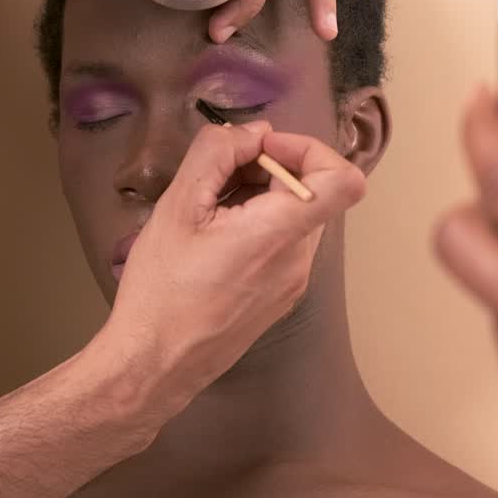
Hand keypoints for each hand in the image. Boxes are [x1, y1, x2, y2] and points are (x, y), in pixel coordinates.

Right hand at [92, 122, 366, 422]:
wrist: (153, 366)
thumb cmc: (161, 293)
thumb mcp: (177, 208)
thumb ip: (216, 154)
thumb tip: (254, 132)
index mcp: (280, 235)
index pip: (343, 178)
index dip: (309, 148)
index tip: (262, 149)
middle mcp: (299, 261)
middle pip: (312, 190)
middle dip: (270, 169)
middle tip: (219, 177)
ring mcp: (293, 282)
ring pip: (296, 215)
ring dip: (261, 196)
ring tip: (210, 209)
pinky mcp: (281, 297)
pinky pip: (284, 244)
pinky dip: (258, 225)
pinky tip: (214, 238)